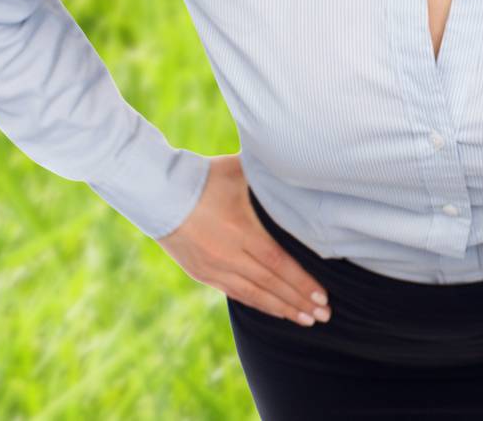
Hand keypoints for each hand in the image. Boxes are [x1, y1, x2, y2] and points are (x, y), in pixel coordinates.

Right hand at [156, 154, 332, 326]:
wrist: (158, 192)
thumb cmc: (204, 176)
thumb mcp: (239, 170)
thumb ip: (268, 174)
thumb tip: (299, 163)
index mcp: (241, 230)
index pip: (278, 263)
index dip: (301, 282)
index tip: (322, 296)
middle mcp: (228, 254)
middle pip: (270, 284)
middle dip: (299, 301)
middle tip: (324, 315)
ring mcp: (214, 268)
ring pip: (254, 295)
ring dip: (282, 309)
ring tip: (306, 321)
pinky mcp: (202, 273)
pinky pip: (236, 294)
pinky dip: (259, 304)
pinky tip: (275, 310)